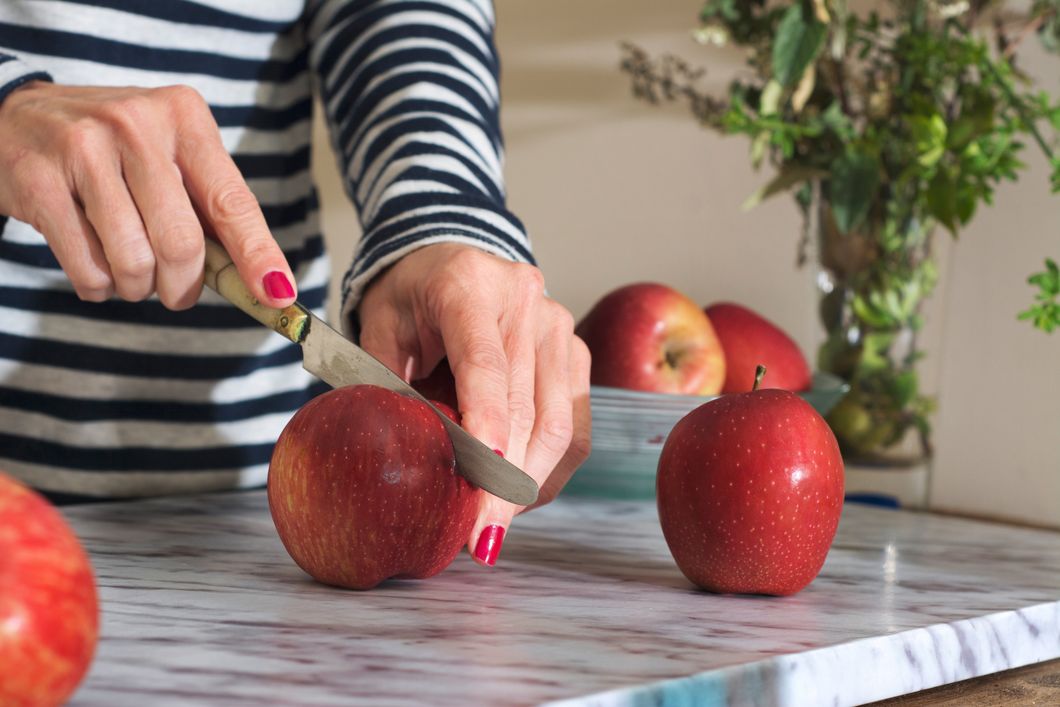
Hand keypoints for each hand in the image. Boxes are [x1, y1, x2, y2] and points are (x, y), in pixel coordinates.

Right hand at [0, 82, 295, 308]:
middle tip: (177, 293)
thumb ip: (210, 211)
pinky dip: (99, 287)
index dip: (258, 256)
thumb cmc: (114, 151)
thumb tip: (264, 283)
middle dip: (184, 287)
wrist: (15, 117)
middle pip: (182, 243)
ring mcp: (83, 149)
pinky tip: (96, 266)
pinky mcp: (39, 180)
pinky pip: (88, 268)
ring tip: (131, 273)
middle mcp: (136, 125)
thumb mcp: (169, 158)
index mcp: (184, 118)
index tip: (278, 295)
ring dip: (138, 288)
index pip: (232, 201)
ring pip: (135, 261)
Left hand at [357, 243, 591, 564]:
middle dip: (503, 481)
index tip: (484, 481)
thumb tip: (397, 458)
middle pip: (526, 408)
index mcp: (469, 286)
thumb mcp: (379, 327)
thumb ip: (384, 383)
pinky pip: (574, 425)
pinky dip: (549, 468)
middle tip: (478, 538)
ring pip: (559, 425)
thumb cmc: (410, 297)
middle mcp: (526, 301)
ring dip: (528, 485)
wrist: (454, 259)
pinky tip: (518, 495)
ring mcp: (559, 327)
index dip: (488, 426)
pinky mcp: (576, 353)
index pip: (486, 365)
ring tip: (495, 527)